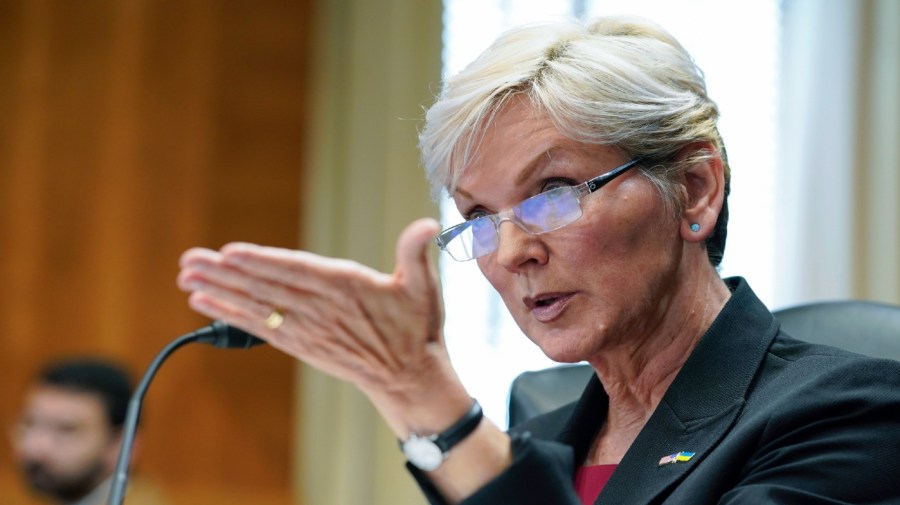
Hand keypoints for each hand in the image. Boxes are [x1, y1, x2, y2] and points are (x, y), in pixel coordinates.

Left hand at [177, 218, 454, 405]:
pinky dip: (230, 316)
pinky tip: (205, 305)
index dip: (261, 263)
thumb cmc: (416, 327)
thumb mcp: (423, 286)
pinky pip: (259, 329)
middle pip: (266, 288)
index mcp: (346, 287)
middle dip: (225, 274)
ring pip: (257, 307)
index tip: (229, 253)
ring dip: (219, 293)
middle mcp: (321, 309)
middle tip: (189, 261)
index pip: (296, 271)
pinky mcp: (301, 346)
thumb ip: (415, 251)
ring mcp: (308, 330)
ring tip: (187, 279)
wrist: (408, 378)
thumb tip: (428, 223)